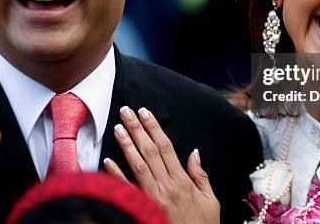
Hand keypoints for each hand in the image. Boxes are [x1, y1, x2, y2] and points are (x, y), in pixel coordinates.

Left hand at [103, 106, 219, 223]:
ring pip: (138, 165)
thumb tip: (195, 153)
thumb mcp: (211, 202)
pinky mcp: (143, 208)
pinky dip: (116, 175)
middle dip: (137, 129)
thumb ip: (201, 176)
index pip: (166, 147)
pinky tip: (107, 160)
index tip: (145, 112)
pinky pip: (127, 190)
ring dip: (127, 145)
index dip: (154, 128)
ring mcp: (153, 198)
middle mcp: (167, 186)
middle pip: (149, 151)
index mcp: (183, 181)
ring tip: (118, 127)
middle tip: (126, 111)